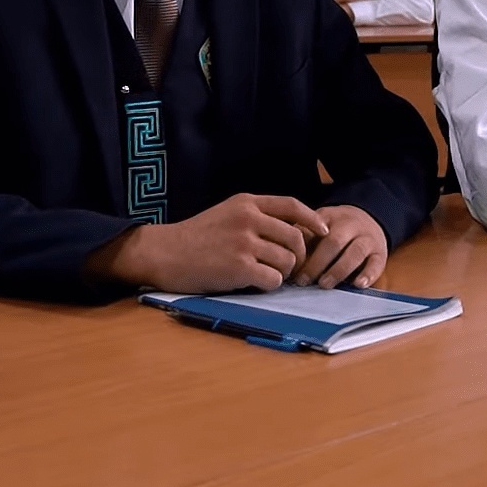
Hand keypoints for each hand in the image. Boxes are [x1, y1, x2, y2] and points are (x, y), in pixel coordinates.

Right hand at [93, 194, 328, 293]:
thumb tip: (292, 231)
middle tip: (287, 267)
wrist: (164, 252)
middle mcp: (248, 218)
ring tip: (263, 274)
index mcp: (246, 202)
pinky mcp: (239, 266)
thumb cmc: (194, 237)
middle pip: (296, 237)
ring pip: (287, 261)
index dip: (312, 219)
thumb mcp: (226, 213)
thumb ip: (255, 217)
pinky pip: (273, 279)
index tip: (322, 232)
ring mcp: (244, 242)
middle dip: (298, 256)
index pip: (291, 205)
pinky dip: (268, 284)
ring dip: (282, 273)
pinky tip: (252, 283)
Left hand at [293, 205, 388, 287]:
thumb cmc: (335, 228)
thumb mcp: (318, 224)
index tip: (290, 265)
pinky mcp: (381, 252)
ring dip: (339, 270)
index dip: (301, 247)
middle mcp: (350, 225)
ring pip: (355, 252)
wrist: (369, 217)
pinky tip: (357, 284)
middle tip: (304, 280)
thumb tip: (282, 254)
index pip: (314, 228)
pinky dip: (368, 275)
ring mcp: (367, 238)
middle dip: (317, 262)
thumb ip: (302, 235)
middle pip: (334, 241)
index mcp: (330, 216)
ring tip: (325, 284)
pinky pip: (377, 263)